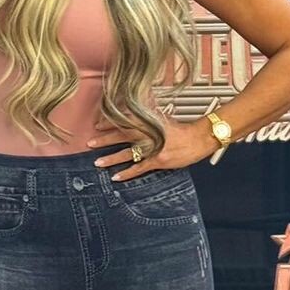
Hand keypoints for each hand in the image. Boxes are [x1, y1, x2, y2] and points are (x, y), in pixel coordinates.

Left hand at [87, 114, 215, 180]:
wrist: (198, 138)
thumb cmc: (181, 129)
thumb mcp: (161, 118)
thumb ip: (146, 116)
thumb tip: (133, 112)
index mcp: (148, 121)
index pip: (124, 120)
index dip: (109, 122)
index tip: (97, 125)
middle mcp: (148, 134)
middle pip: (122, 136)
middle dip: (104, 139)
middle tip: (90, 142)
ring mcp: (152, 148)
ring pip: (127, 153)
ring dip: (111, 158)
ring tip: (97, 162)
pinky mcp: (158, 161)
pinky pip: (139, 168)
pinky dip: (127, 173)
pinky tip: (115, 177)